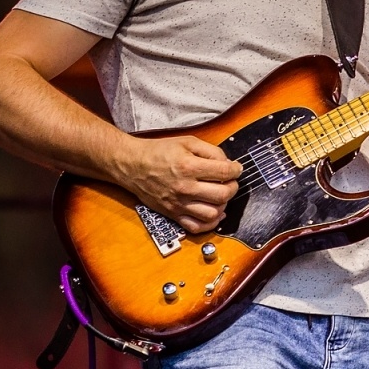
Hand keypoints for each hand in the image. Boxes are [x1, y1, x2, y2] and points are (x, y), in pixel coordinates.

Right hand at [117, 135, 242, 233]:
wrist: (132, 165)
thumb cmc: (158, 152)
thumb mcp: (187, 141)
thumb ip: (211, 151)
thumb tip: (228, 164)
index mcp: (188, 166)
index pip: (224, 172)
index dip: (236, 170)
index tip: (236, 168)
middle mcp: (185, 187)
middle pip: (223, 195)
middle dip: (233, 187)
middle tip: (230, 181)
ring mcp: (179, 204)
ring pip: (213, 214)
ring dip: (223, 205)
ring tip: (220, 196)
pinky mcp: (173, 214)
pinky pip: (197, 227)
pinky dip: (210, 223)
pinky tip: (214, 213)